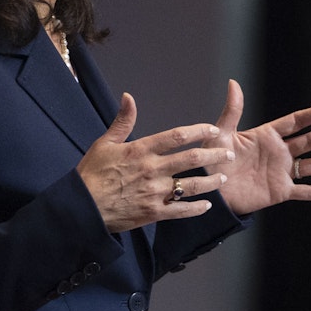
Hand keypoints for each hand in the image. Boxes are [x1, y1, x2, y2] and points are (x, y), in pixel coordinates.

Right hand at [76, 93, 234, 231]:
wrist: (82, 208)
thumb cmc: (91, 174)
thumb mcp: (105, 143)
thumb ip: (123, 121)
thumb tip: (128, 97)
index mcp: (141, 149)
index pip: (177, 136)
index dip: (199, 131)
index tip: (213, 130)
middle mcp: (152, 169)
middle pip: (191, 159)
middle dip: (214, 155)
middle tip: (229, 154)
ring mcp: (154, 192)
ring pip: (191, 185)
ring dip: (211, 181)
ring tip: (223, 178)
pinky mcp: (153, 213)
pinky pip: (180, 210)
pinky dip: (196, 208)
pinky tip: (206, 205)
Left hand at [204, 80, 310, 214]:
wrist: (210, 192)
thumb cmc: (211, 160)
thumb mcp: (220, 134)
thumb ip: (232, 111)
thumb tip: (234, 82)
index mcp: (267, 136)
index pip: (295, 122)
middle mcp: (279, 152)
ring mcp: (282, 172)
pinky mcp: (281, 191)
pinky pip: (307, 191)